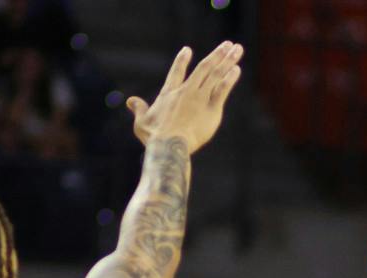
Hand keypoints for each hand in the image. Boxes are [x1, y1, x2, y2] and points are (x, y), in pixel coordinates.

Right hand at [126, 43, 243, 153]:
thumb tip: (130, 101)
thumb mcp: (141, 121)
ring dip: (227, 60)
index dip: (181, 61)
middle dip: (217, 54)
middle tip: (228, 44)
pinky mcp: (211, 109)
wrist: (169, 145)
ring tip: (237, 49)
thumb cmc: (154, 137)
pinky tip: (236, 68)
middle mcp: (186, 91)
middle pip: (204, 68)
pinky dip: (229, 78)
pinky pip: (222, 90)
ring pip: (215, 74)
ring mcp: (199, 98)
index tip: (187, 50)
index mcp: (169, 94)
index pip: (176, 73)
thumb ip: (139, 108)